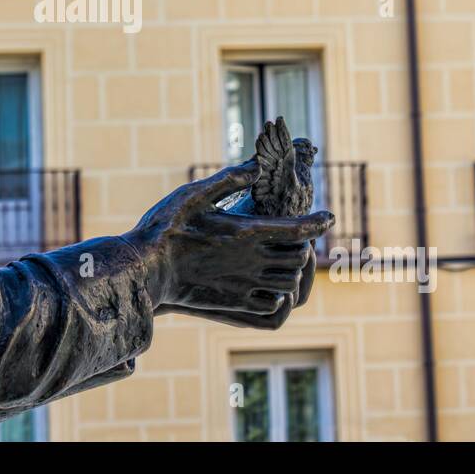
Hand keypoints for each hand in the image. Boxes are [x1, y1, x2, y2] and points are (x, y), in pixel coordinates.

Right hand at [123, 160, 329, 314]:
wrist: (146, 271)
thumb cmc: (166, 229)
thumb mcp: (194, 193)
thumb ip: (229, 179)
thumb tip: (258, 166)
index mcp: (247, 232)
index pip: (298, 228)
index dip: (318, 221)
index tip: (328, 217)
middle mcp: (253, 262)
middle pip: (301, 257)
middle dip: (303, 246)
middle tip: (294, 238)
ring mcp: (246, 287)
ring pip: (291, 283)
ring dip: (292, 271)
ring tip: (281, 260)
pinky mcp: (236, 307)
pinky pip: (274, 307)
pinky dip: (278, 296)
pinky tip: (266, 285)